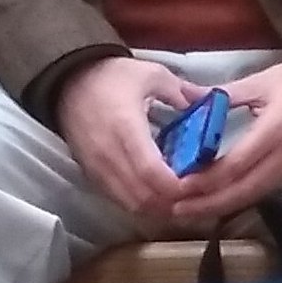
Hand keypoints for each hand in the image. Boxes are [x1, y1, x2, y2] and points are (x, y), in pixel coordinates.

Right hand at [57, 53, 201, 223]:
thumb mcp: (151, 75)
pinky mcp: (90, 174)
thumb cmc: (111, 76)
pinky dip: (140, 203)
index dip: (178, 187)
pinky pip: (117, 199)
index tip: (199, 183)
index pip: (152, 173)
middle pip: (143, 197)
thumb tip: (213, 99)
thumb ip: (183, 92)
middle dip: (173, 203)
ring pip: (130, 204)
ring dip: (157, 207)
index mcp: (126, 128)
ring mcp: (97, 167)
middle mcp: (109, 154)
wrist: (67, 80)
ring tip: (179, 197)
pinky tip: (157, 193)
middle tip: (196, 194)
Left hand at [165, 53, 281, 231]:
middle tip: (174, 209)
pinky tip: (213, 201)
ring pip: (250, 197)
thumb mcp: (259, 81)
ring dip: (218, 207)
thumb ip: (221, 95)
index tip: (178, 184)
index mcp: (274, 130)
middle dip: (207, 204)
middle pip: (242, 191)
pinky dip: (234, 200)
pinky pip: (259, 193)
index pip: (236, 165)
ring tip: (187, 211)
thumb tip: (185, 98)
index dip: (206, 179)